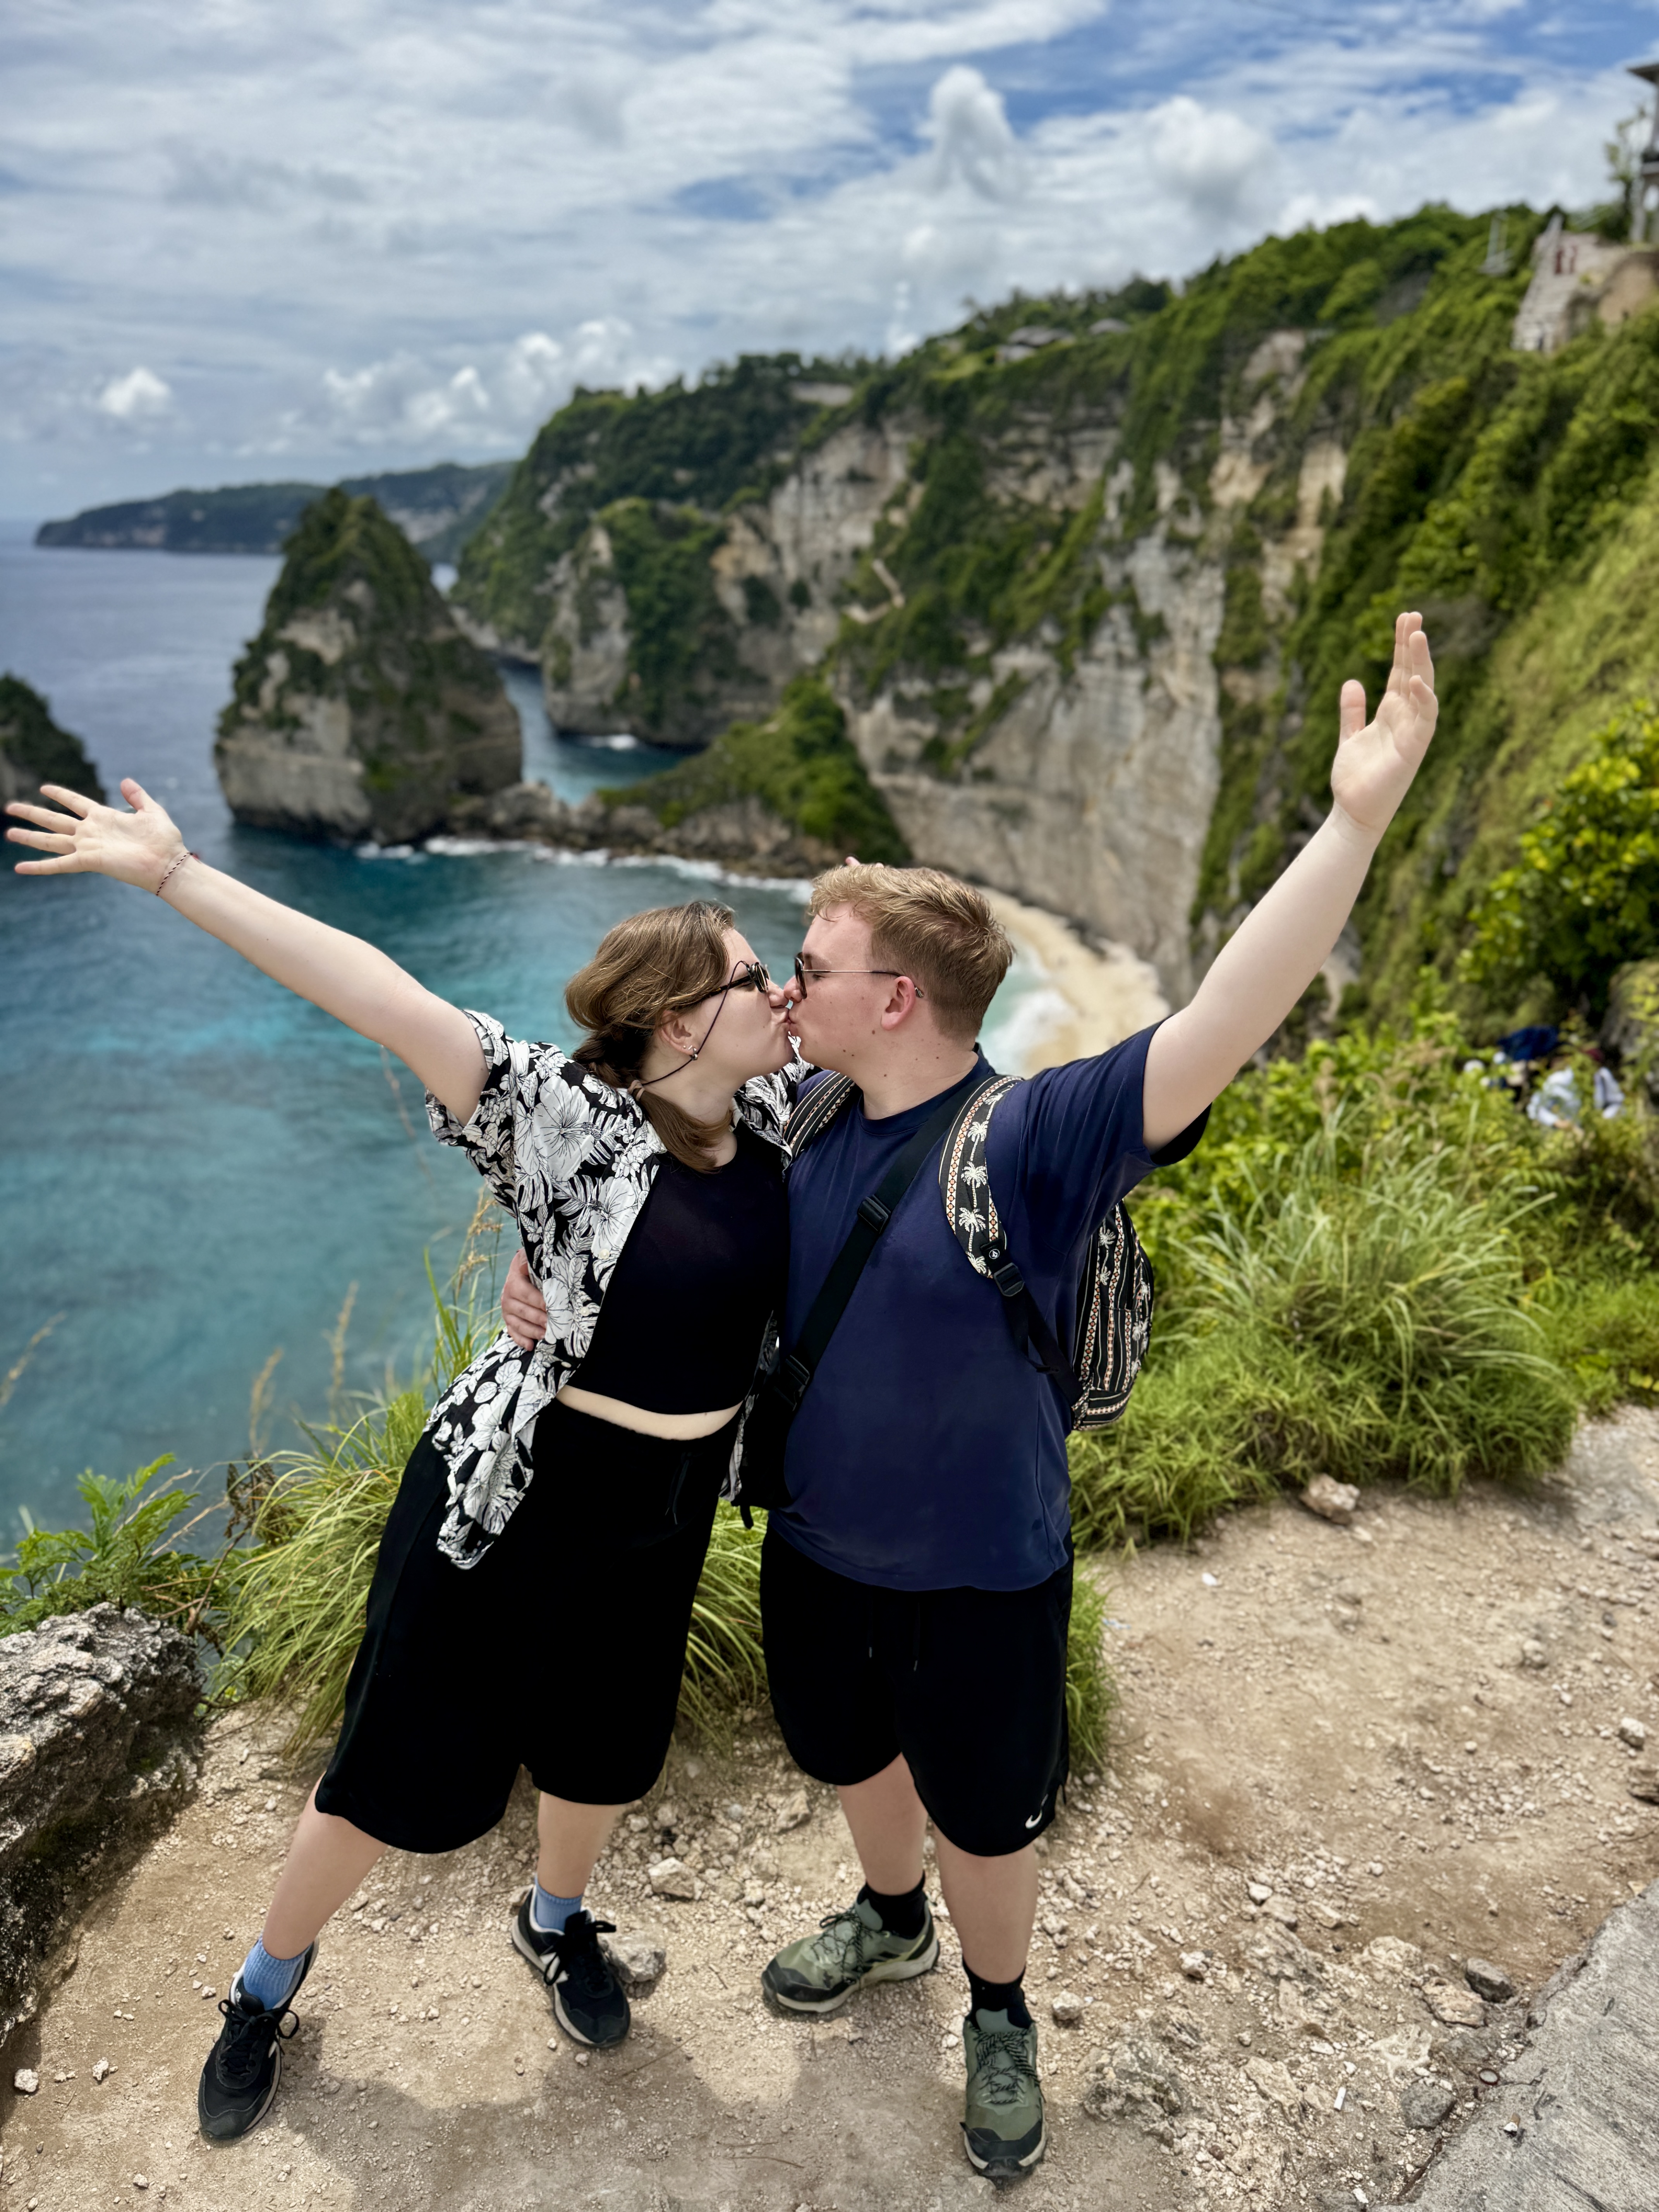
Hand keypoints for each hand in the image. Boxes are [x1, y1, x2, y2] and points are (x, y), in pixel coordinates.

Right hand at [5, 778, 186, 889]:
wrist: (168, 863)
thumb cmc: (164, 840)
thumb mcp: (152, 811)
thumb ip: (137, 796)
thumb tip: (125, 781)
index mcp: (103, 817)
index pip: (75, 802)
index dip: (60, 794)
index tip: (44, 787)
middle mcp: (91, 832)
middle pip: (54, 820)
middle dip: (33, 813)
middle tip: (10, 807)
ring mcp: (87, 846)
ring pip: (51, 840)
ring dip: (29, 837)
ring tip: (9, 832)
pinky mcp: (88, 861)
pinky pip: (58, 864)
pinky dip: (39, 867)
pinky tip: (20, 868)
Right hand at [501, 1248, 547, 1348]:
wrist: (519, 1271)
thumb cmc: (530, 1266)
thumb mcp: (529, 1259)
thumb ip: (532, 1260)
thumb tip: (537, 1260)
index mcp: (513, 1282)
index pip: (526, 1293)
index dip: (539, 1301)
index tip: (551, 1307)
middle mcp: (507, 1297)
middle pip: (523, 1311)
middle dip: (539, 1319)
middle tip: (554, 1325)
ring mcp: (506, 1310)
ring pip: (518, 1324)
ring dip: (533, 1331)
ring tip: (547, 1336)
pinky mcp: (508, 1320)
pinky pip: (512, 1332)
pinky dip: (521, 1340)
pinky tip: (531, 1346)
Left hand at [1329, 612, 1437, 841]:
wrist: (1354, 813)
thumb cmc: (1356, 779)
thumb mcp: (1350, 737)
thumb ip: (1353, 712)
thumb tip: (1352, 682)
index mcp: (1392, 713)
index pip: (1401, 671)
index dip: (1402, 645)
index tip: (1403, 617)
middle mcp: (1406, 719)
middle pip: (1414, 673)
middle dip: (1414, 645)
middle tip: (1413, 614)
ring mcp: (1412, 733)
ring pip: (1423, 690)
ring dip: (1421, 663)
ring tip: (1418, 634)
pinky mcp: (1412, 750)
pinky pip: (1424, 720)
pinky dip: (1423, 699)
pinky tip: (1416, 679)